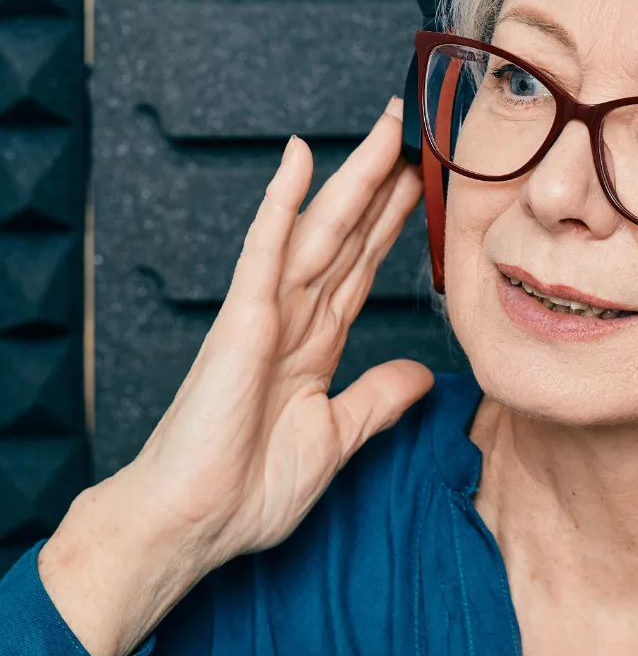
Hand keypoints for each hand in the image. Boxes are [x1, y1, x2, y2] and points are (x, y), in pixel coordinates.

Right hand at [41, 99, 432, 655]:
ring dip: (351, 178)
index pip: (362, 269)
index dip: (392, 225)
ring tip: (386, 131)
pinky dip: (282, 204)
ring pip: (319, 231)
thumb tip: (423, 373)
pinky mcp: (241, 322)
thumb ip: (378, 399)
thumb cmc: (248, 489)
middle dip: (382, 186)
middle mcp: (294, 319)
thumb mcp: (338, 439)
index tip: (423, 186)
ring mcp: (266, 315)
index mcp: (314, 345)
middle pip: (348, 237)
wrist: (196, 524)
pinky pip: (267, 252)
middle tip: (413, 131)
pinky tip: (299, 159)